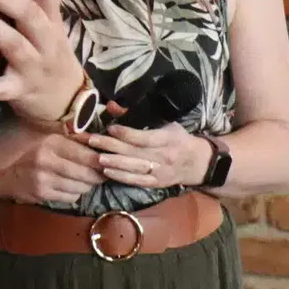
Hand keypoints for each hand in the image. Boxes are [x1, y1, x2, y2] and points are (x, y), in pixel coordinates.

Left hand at [0, 0, 84, 124]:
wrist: (67, 103)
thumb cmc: (45, 55)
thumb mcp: (46, 29)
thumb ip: (23, 7)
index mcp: (52, 21)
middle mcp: (46, 42)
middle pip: (28, 14)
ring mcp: (34, 68)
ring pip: (14, 45)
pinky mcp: (20, 92)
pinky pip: (2, 90)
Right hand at [0, 135, 105, 207]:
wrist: (8, 175)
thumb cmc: (34, 156)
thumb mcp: (51, 142)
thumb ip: (75, 143)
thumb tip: (104, 147)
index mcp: (52, 143)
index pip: (86, 154)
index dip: (100, 161)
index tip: (108, 163)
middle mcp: (47, 160)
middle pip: (86, 173)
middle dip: (97, 177)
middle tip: (101, 176)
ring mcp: (44, 178)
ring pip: (80, 187)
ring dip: (86, 186)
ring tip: (83, 181)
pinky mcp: (43, 193)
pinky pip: (71, 197)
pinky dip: (74, 194)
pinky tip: (69, 188)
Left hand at [83, 123, 210, 190]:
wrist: (196, 163)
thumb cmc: (177, 138)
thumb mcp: (165, 122)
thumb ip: (138, 115)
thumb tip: (111, 105)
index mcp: (168, 139)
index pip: (145, 137)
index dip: (127, 134)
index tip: (110, 127)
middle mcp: (164, 156)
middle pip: (135, 151)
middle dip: (111, 146)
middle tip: (92, 141)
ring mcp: (160, 171)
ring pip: (134, 167)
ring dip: (114, 162)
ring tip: (96, 157)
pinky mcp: (156, 183)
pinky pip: (137, 180)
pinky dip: (122, 177)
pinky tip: (107, 172)